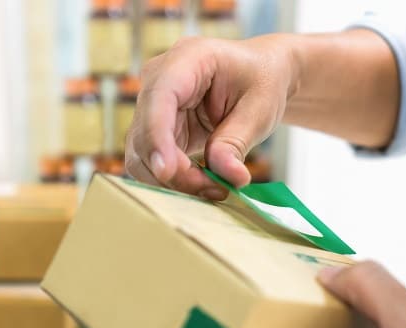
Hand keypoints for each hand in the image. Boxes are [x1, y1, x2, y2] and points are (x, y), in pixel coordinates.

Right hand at [125, 34, 298, 198]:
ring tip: (216, 188)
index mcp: (187, 59)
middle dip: (175, 170)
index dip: (157, 136)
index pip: (160, 97)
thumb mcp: (260, 109)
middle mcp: (159, 79)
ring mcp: (152, 105)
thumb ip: (237, 142)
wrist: (260, 76)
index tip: (167, 171)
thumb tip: (226, 176)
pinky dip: (176, 179)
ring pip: (143, 154)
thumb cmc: (262, 81)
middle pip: (145, 134)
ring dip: (175, 180)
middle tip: (216, 189)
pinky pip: (153, 162)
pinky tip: (205, 183)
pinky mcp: (156, 129)